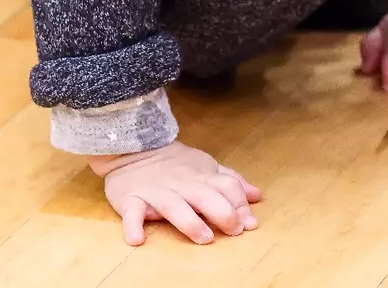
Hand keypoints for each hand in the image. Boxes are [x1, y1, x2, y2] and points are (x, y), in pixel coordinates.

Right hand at [89, 141, 261, 245]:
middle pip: (206, 196)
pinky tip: (137, 239)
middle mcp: (182, 185)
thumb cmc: (174, 164)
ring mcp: (156, 192)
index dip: (240, 204)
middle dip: (223, 213)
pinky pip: (132, 212)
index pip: (227, 186)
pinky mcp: (131, 199)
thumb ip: (231, 181)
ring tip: (203, 237)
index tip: (249, 223)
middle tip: (234, 231)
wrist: (133, 148)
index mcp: (202, 176)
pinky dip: (133, 225)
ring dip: (190, 222)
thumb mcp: (206, 167)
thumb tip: (257, 196)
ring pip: (174, 206)